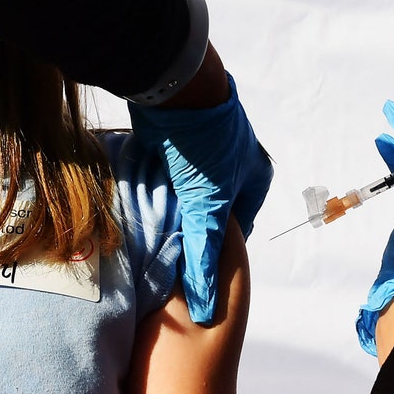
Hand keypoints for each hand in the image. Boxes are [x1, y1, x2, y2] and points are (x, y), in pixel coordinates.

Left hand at [129, 72, 272, 324]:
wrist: (174, 84)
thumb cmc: (204, 145)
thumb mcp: (206, 205)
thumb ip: (204, 255)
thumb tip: (204, 309)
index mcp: (255, 174)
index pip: (238, 227)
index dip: (216, 249)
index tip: (192, 269)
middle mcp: (235, 158)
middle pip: (211, 207)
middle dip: (191, 227)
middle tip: (167, 252)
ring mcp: (205, 145)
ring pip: (187, 188)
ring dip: (171, 204)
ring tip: (150, 228)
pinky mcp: (177, 134)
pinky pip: (168, 169)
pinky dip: (157, 183)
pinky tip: (139, 199)